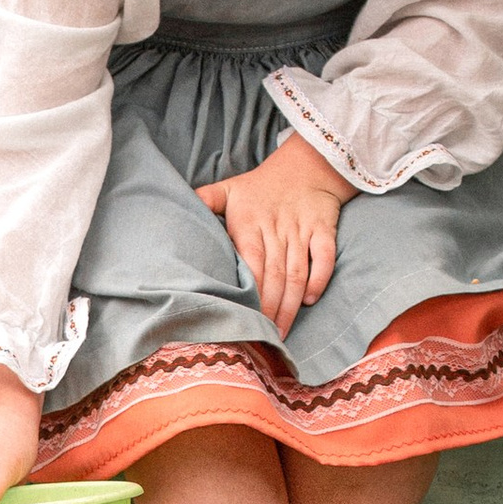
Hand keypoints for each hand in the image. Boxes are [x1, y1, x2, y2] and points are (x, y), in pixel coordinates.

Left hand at [198, 132, 354, 340]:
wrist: (306, 166)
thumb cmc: (260, 185)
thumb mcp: (228, 189)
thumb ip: (204, 201)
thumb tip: (177, 209)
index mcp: (250, 224)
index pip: (250, 263)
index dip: (249, 292)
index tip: (242, 317)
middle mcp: (277, 229)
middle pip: (274, 275)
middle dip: (269, 309)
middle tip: (261, 337)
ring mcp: (302, 230)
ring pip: (297, 273)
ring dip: (290, 304)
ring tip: (281, 332)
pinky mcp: (323, 230)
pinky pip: (324, 258)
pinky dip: (320, 279)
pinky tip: (310, 300)